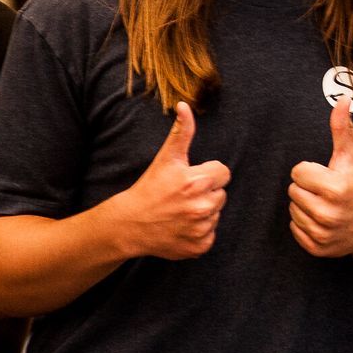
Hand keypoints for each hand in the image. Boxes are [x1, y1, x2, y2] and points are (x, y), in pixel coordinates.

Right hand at [116, 102, 228, 260]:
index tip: (190, 179)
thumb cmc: (149, 188)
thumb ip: (181, 132)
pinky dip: (199, 232)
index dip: (208, 174)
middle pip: (222, 194)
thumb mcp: (165, 158)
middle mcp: (202, 206)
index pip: (223, 172)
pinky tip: (181, 226)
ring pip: (217, 214)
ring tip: (181, 211)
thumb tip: (184, 105)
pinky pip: (211, 235)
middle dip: (206, 193)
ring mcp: (202, 228)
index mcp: (197, 181)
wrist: (129, 224)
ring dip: (204, 212)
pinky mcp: (200, 246)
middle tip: (183, 196)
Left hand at [288, 97, 352, 257]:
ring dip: (304, 206)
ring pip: (292, 210)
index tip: (326, 176)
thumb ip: (342, 128)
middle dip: (307, 188)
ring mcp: (322, 233)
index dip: (310, 171)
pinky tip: (321, 220)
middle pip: (292, 191)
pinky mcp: (317, 247)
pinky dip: (304, 224)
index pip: (297, 172)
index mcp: (336, 188)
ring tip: (324, 205)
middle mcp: (329, 213)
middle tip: (326, 191)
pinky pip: (294, 229)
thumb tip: (343, 100)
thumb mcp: (352, 157)